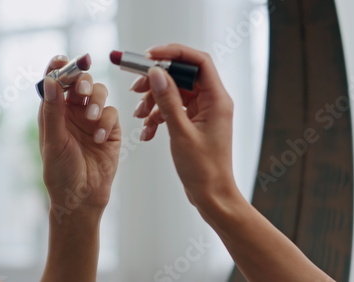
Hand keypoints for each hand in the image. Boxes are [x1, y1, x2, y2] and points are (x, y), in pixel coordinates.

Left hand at [39, 55, 120, 217]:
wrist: (82, 199)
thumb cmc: (60, 173)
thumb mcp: (53, 141)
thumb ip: (53, 110)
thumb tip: (49, 80)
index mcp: (54, 112)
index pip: (56, 82)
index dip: (59, 68)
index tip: (62, 59)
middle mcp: (73, 112)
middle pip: (81, 82)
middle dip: (83, 80)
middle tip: (83, 88)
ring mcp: (93, 120)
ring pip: (100, 94)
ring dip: (97, 101)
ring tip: (91, 119)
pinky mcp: (110, 130)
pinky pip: (113, 114)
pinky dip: (106, 122)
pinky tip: (99, 138)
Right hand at [131, 44, 235, 205]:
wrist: (211, 195)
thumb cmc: (203, 169)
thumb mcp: (181, 132)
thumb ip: (168, 100)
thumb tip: (156, 73)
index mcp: (217, 99)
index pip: (198, 62)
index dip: (174, 53)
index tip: (150, 56)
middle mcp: (212, 101)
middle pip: (182, 76)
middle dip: (157, 80)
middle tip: (136, 88)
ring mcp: (203, 112)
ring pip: (174, 93)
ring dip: (154, 101)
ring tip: (139, 116)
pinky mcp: (194, 123)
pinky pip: (173, 109)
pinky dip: (157, 117)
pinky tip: (147, 132)